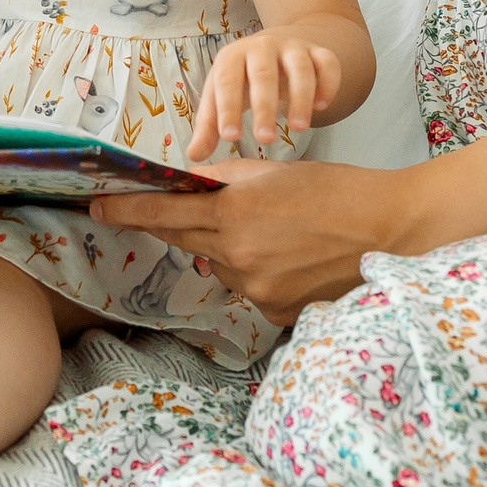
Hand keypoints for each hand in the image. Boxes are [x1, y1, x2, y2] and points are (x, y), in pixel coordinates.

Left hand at [90, 157, 407, 323]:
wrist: (390, 231)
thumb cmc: (337, 191)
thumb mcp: (275, 174)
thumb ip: (226, 184)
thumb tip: (189, 190)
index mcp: (237, 213)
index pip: (165, 213)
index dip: (126, 210)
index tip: (95, 206)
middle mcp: (240, 256)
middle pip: (187, 239)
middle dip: (177, 223)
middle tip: (167, 210)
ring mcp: (258, 290)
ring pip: (222, 265)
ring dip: (232, 248)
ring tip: (279, 231)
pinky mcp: (276, 313)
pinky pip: (250, 289)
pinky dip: (260, 272)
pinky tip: (292, 258)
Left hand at [188, 29, 341, 160]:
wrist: (276, 45)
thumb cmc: (242, 79)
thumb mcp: (222, 96)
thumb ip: (209, 126)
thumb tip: (194, 156)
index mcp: (232, 57)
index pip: (226, 81)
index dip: (228, 108)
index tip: (230, 137)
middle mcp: (262, 47)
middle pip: (263, 73)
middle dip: (264, 107)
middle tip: (264, 140)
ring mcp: (293, 47)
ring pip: (300, 68)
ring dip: (300, 98)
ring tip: (298, 128)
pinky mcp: (318, 52)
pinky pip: (328, 63)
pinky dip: (328, 83)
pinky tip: (323, 106)